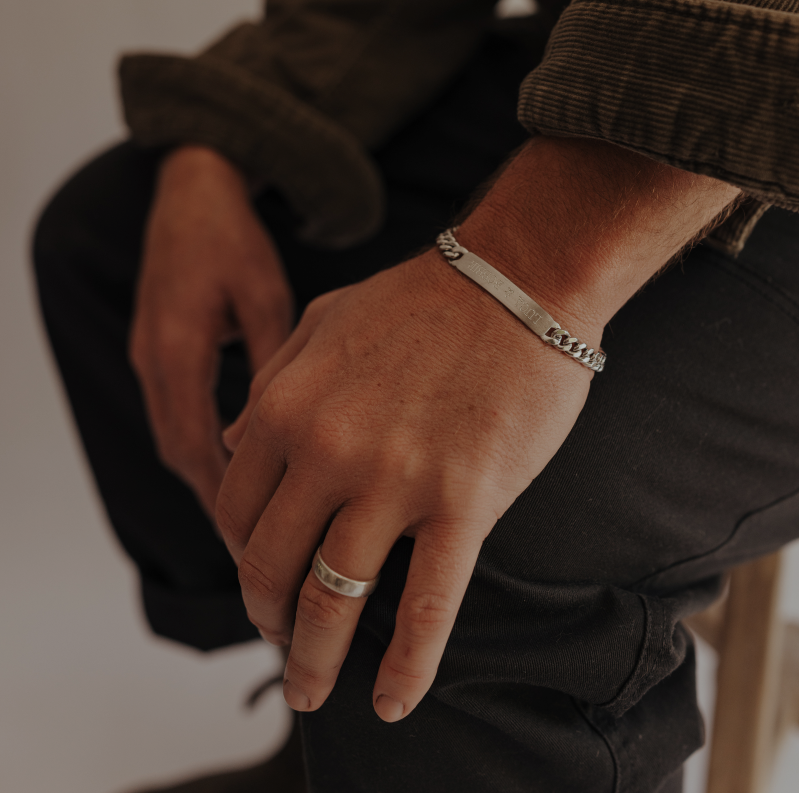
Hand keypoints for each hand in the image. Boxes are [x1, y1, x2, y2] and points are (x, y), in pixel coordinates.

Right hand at [130, 146, 293, 517]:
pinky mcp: (159, 351)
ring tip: (256, 519)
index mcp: (179, 350)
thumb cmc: (233, 239)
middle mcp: (156, 361)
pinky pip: (177, 413)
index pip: (194, 445)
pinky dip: (204, 445)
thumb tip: (281, 435)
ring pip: (176, 436)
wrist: (192, 194)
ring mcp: (151, 357)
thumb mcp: (265, 297)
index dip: (226, 498)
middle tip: (259, 549)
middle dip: (218, 502)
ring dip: (210, 477)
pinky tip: (241, 462)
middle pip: (179, 452)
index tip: (256, 539)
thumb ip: (272, 367)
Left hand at [216, 136, 737, 721]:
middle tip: (278, 644)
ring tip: (309, 692)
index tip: (262, 578)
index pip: (236, 512)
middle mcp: (327, 449)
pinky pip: (429, 605)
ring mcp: (395, 479)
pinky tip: (393, 703)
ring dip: (313, 660)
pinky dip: (408, 666)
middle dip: (267, 619)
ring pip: (335, 598)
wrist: (516, 278)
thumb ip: (270, 383)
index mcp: (286, 406)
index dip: (242, 558)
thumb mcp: (320, 321)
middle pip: (272, 566)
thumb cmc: (421, 298)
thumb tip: (234, 443)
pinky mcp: (464, 501)